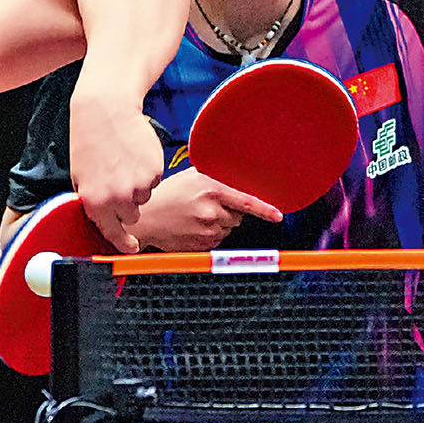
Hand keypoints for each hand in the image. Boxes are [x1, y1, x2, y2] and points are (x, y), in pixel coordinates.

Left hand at [66, 91, 164, 250]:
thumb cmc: (89, 139)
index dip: (124, 243)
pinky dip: (147, 170)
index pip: (113, 233)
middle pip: (132, 215)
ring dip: (138, 185)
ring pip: (144, 196)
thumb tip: (103, 219)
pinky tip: (134, 154)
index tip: (132, 247)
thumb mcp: (80, 176)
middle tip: (119, 180)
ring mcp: (139, 185)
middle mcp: (118, 197)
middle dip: (127, 203)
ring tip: (124, 162)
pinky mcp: (155, 171)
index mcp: (95, 201)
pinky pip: (154, 179)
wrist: (106, 109)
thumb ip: (93, 201)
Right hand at [131, 168, 283, 251]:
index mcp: (211, 192)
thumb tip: (235, 177)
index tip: (277, 215)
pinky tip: (193, 227)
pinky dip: (210, 235)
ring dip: (219, 223)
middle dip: (229, 212)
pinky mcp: (202, 246)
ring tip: (196, 216)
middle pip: (238, 217)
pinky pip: (217, 241)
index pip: (245, 202)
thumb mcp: (190, 177)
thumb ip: (214, 177)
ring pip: (228, 229)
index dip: (264, 210)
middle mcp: (211, 213)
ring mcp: (207, 232)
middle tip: (208, 206)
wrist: (146, 218)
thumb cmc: (166, 196)